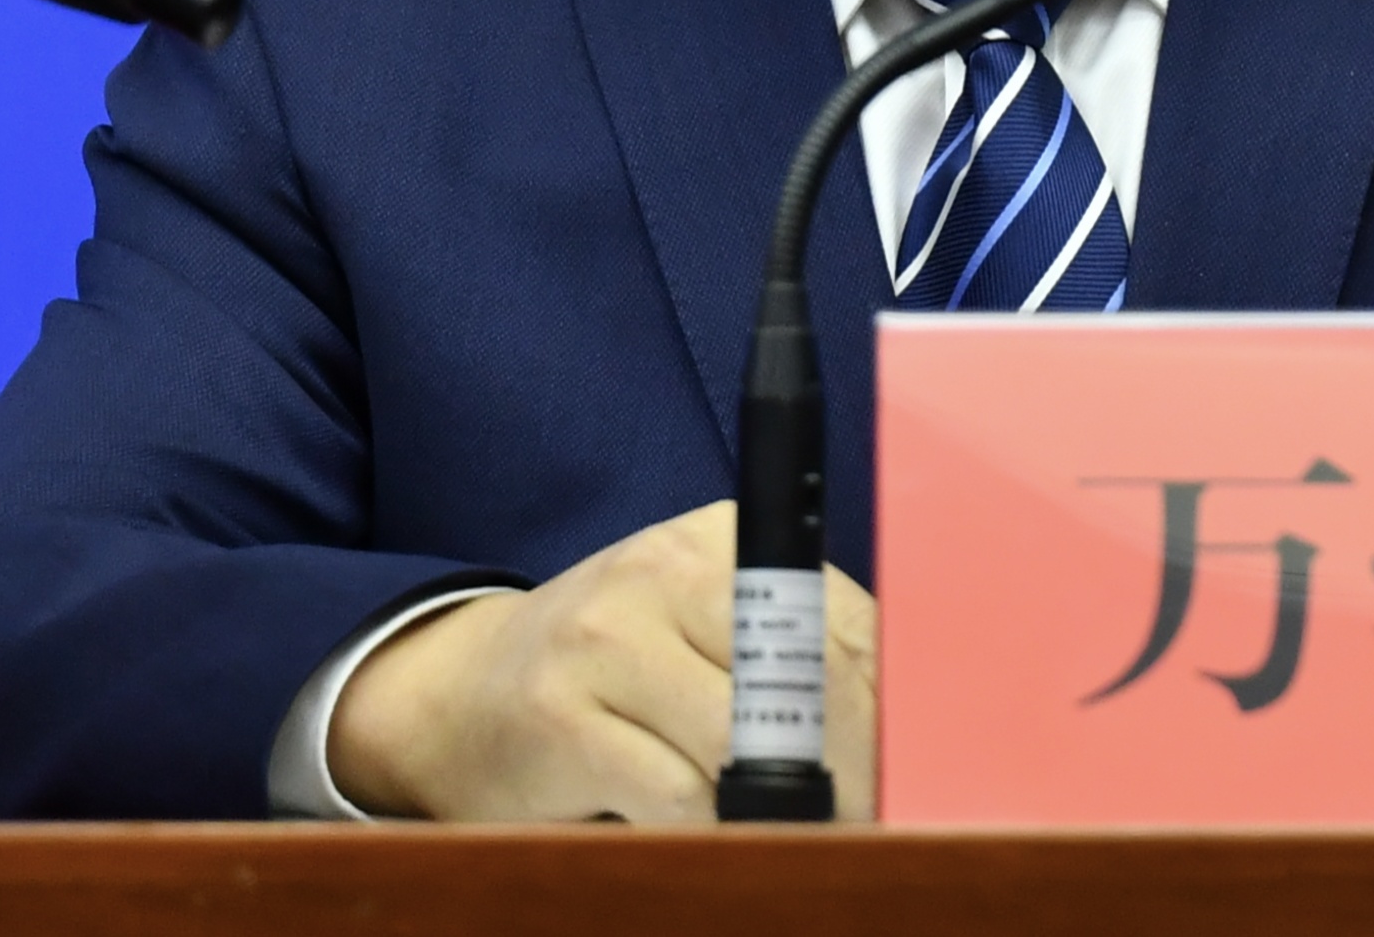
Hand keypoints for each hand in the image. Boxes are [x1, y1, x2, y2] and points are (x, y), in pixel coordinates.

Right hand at [326, 501, 876, 822]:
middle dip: (848, 773)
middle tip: (869, 826)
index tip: (917, 780)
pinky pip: (677, 796)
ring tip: (789, 834)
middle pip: (809, 685)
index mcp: (724, 538)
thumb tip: (906, 734)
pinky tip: (700, 833)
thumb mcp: (707, 634)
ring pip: (744, 746)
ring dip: (776, 811)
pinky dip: (704, 832)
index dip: (892, 719)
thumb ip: (797, 662)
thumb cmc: (613, 673)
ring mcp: (606, 638)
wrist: (456, 696)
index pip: (850, 628)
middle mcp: (665, 569)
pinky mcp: (561, 714)